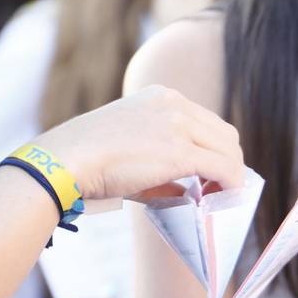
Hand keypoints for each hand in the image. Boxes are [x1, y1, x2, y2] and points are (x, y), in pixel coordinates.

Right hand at [36, 86, 244, 200]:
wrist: (65, 161)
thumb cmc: (86, 159)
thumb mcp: (128, 148)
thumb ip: (161, 165)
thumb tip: (187, 194)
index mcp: (161, 97)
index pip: (206, 122)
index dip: (215, 150)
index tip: (210, 175)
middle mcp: (174, 104)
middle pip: (225, 134)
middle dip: (229, 163)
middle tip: (219, 190)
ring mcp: (178, 125)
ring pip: (229, 151)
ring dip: (232, 177)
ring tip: (220, 199)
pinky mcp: (179, 152)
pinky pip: (223, 169)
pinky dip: (230, 186)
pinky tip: (221, 200)